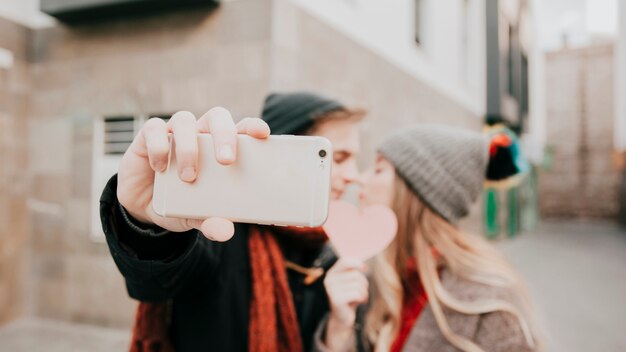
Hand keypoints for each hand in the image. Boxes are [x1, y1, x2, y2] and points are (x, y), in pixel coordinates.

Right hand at [116, 107, 269, 240]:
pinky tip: (160, 167)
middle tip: (226, 161)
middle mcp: (201, 133)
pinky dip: (158, 146)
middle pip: (217, 117)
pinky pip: (154, 129)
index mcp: (222, 146)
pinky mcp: (149, 136)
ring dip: (188, 148)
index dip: (252, 126)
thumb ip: (212, 223)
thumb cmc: (182, 202)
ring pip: (184, 120)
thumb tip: (225, 232)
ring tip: (189, 177)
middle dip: (224, 135)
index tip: (262, 134)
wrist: (144, 207)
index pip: (242, 128)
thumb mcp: (198, 216)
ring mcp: (175, 132)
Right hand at [324, 258, 368, 326]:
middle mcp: (329, 280)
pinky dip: (363, 298)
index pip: (344, 261)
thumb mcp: (351, 283)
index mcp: (331, 274)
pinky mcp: (337, 299)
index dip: (356, 263)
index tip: (365, 269)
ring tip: (359, 298)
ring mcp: (331, 290)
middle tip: (360, 292)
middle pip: (355, 274)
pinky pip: (357, 294)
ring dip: (364, 292)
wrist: (342, 318)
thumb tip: (364, 267)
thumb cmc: (349, 297)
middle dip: (363, 283)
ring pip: (358, 285)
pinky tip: (360, 302)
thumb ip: (354, 272)